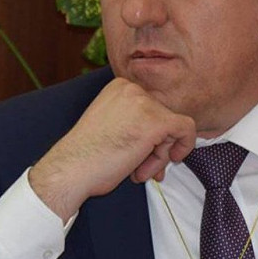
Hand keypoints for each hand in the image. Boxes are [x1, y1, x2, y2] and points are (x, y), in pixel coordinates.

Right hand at [28, 78, 195, 221]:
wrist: (70, 169)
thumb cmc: (86, 156)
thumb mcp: (111, 125)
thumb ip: (136, 122)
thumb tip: (166, 136)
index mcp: (120, 87)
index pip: (151, 107)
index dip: (149, 135)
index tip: (138, 154)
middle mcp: (132, 88)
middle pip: (163, 116)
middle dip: (156, 146)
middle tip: (142, 168)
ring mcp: (145, 103)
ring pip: (173, 127)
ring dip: (160, 154)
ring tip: (139, 171)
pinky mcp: (156, 121)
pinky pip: (186, 129)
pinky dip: (184, 147)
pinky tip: (168, 161)